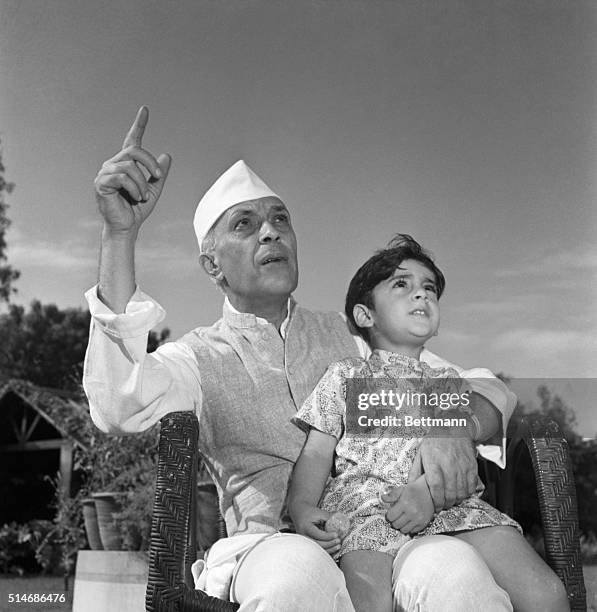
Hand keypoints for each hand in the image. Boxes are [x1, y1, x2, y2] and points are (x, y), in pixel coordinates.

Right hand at [94, 106, 170, 234]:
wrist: (126, 226)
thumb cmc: (137, 209)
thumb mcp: (154, 189)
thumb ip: (159, 173)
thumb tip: (167, 155)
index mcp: (126, 164)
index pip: (133, 140)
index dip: (139, 125)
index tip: (145, 109)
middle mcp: (113, 164)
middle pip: (135, 151)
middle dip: (150, 163)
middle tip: (159, 177)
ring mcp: (105, 172)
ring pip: (130, 166)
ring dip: (142, 183)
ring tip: (142, 196)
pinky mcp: (100, 182)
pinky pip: (122, 177)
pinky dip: (134, 188)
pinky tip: (135, 197)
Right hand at [291, 501, 340, 556]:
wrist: (299, 513)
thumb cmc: (310, 512)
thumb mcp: (319, 512)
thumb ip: (329, 517)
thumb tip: (341, 520)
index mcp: (305, 527)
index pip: (317, 534)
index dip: (328, 536)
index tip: (337, 534)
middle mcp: (303, 536)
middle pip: (317, 544)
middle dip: (330, 544)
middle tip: (339, 541)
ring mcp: (305, 542)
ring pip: (317, 549)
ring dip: (329, 549)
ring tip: (338, 546)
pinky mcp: (308, 545)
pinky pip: (317, 550)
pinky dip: (326, 550)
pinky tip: (334, 548)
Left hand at [383, 478, 433, 533]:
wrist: (430, 491)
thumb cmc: (414, 489)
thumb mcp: (402, 489)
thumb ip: (392, 495)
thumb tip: (383, 498)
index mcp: (404, 503)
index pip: (390, 517)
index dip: (389, 515)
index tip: (390, 513)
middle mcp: (411, 512)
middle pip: (396, 525)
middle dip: (394, 521)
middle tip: (396, 517)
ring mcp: (418, 519)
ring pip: (403, 530)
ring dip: (401, 526)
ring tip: (402, 519)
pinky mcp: (424, 523)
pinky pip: (412, 531)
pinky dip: (409, 528)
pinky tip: (409, 521)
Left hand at [414, 434, 477, 510]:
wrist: (453, 426)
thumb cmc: (435, 440)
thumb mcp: (421, 452)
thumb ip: (415, 470)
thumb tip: (410, 485)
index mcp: (434, 462)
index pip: (436, 488)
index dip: (436, 501)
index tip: (435, 507)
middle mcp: (449, 466)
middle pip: (450, 493)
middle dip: (446, 504)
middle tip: (443, 505)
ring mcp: (462, 466)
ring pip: (461, 492)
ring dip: (456, 500)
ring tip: (451, 500)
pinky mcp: (472, 466)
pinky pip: (472, 486)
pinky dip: (467, 493)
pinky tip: (461, 492)